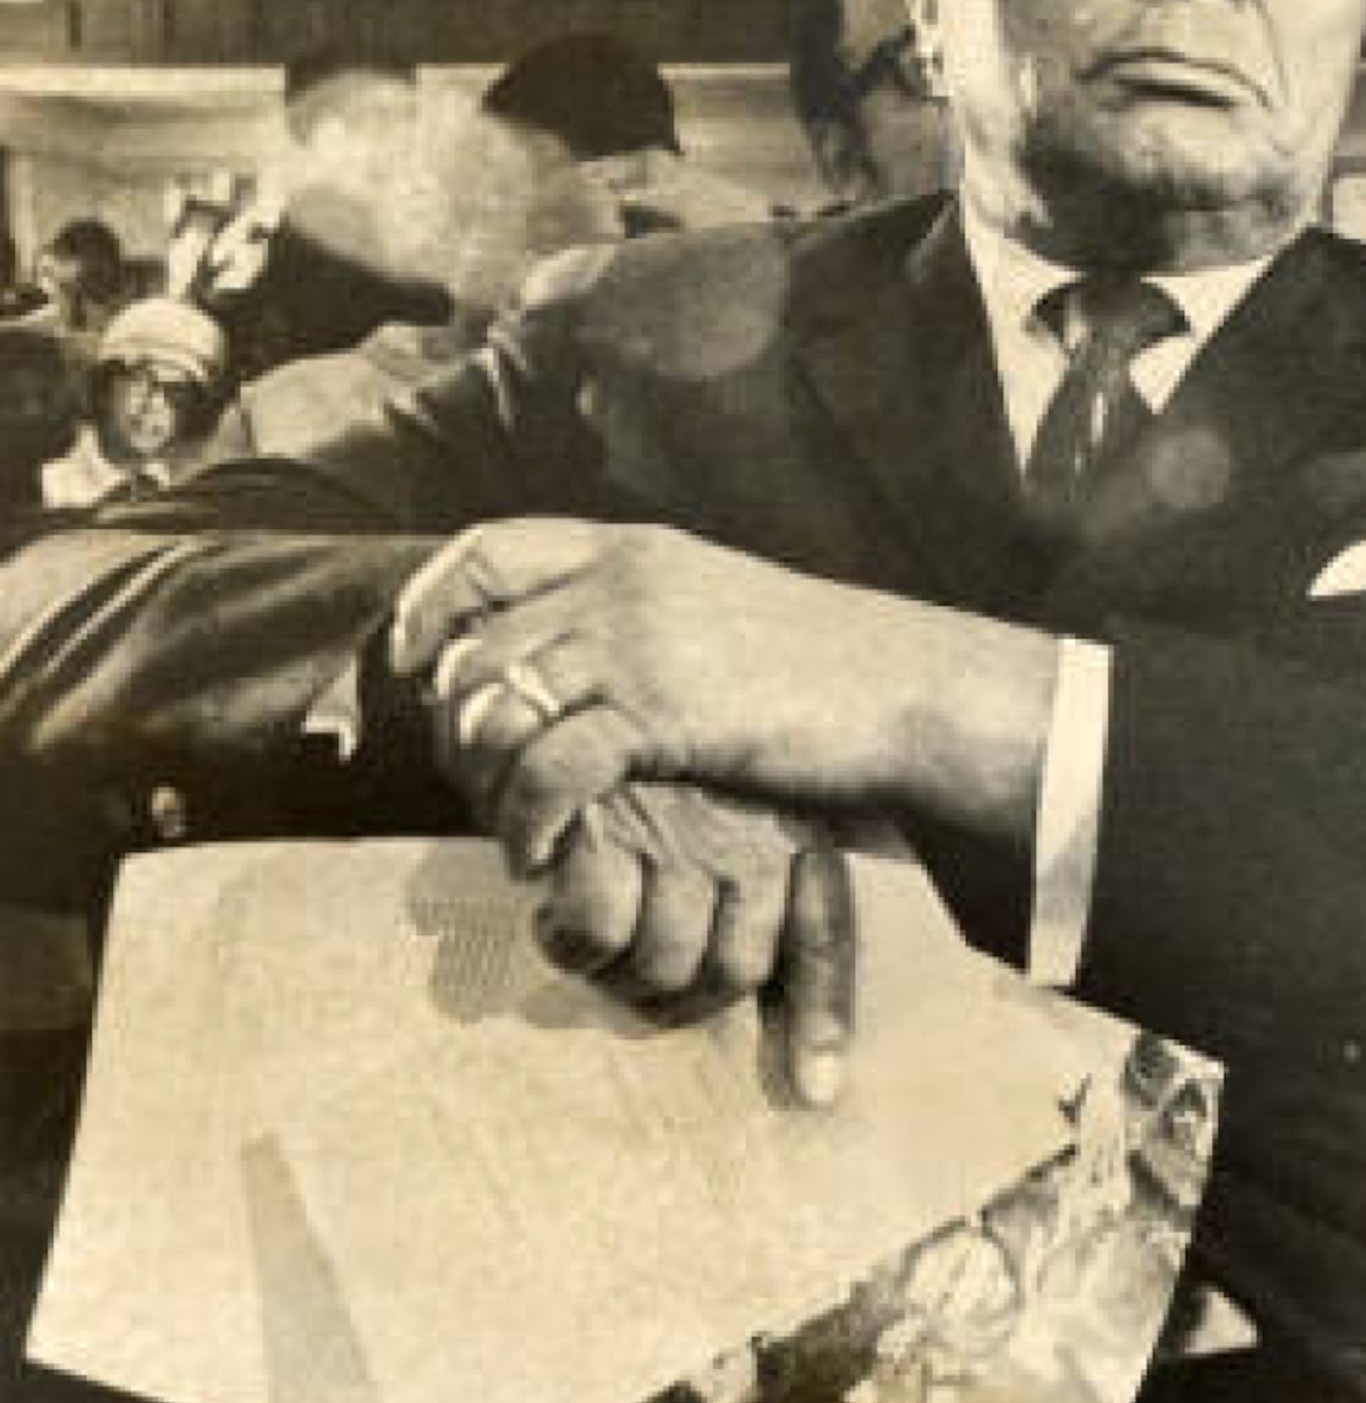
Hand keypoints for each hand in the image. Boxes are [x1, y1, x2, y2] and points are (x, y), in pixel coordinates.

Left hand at [399, 518, 892, 818]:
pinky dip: (529, 819)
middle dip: (456, 731)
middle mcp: (621, 583)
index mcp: (633, 551)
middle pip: (474, 647)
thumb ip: (637, 618)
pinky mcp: (660, 713)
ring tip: (515, 829)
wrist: (916, 693)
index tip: (412, 668)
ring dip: (486, 785)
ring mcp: (638, 643)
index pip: (485, 551)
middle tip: (481, 789)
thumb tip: (562, 665)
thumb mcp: (716, 612)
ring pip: (495, 709)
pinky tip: (545, 851)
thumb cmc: (830, 669)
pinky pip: (548, 767)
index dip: (427, 608)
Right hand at [521, 778, 859, 1108]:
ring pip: (666, 964)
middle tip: (630, 977)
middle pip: (731, 973)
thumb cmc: (640, 769)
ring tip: (583, 942)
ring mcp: (682, 834)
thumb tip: (809, 1077)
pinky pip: (596, 933)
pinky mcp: (606, 828)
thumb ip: (752, 916)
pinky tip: (549, 913)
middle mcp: (749, 836)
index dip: (821, 1019)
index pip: (821, 937)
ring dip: (616, 977)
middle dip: (674, 999)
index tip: (815, 1090)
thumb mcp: (716, 817)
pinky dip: (565, 940)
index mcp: (791, 833)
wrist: (562, 688)